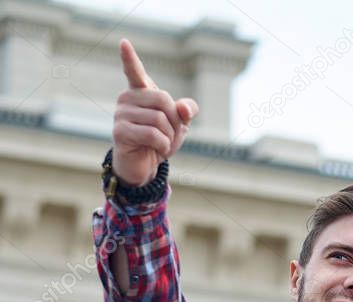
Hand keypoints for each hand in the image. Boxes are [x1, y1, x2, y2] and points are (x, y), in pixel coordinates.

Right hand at [112, 38, 197, 185]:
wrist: (144, 164)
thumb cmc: (160, 139)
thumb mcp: (180, 123)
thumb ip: (187, 110)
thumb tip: (183, 109)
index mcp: (141, 92)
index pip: (134, 71)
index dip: (129, 58)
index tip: (124, 42)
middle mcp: (127, 99)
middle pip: (164, 99)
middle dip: (176, 121)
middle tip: (170, 133)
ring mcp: (121, 114)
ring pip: (160, 119)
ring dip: (170, 136)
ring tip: (162, 143)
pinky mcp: (120, 131)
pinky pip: (153, 134)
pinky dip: (163, 145)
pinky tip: (157, 150)